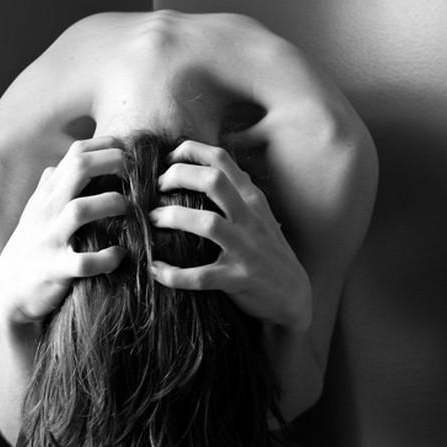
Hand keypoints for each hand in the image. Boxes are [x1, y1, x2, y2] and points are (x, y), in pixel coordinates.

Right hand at [0, 136, 126, 326]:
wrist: (7, 292)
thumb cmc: (30, 248)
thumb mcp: (35, 214)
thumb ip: (50, 189)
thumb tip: (59, 164)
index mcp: (48, 194)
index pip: (76, 154)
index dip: (106, 145)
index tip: (130, 151)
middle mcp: (47, 211)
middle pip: (79, 170)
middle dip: (113, 163)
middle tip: (137, 172)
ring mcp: (49, 240)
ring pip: (80, 210)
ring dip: (111, 204)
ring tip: (131, 209)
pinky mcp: (54, 270)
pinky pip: (84, 262)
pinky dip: (106, 258)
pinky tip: (120, 254)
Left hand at [149, 140, 312, 332]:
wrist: (294, 295)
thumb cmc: (269, 252)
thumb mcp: (260, 215)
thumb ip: (239, 192)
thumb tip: (211, 168)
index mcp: (252, 199)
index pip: (221, 159)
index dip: (189, 152)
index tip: (167, 159)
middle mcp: (250, 219)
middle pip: (213, 181)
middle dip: (178, 176)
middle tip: (157, 187)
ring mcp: (246, 248)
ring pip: (207, 223)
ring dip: (173, 217)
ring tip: (153, 220)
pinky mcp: (239, 279)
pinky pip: (200, 276)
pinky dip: (173, 273)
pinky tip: (155, 269)